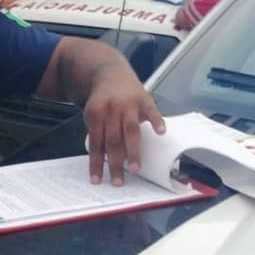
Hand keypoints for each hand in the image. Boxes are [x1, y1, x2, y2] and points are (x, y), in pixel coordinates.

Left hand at [83, 65, 165, 185]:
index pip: (96, 143)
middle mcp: (112, 109)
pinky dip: (156, 121)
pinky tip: (161, 133)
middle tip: (118, 181)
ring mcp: (129, 104)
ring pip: (131, 130)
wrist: (110, 73)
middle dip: (115, 162)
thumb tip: (104, 160)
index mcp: (96, 114)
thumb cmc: (102, 102)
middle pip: (113, 140)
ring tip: (135, 168)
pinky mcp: (144, 99)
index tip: (97, 180)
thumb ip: (99, 133)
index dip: (95, 162)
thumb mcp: (94, 115)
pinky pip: (152, 111)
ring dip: (133, 150)